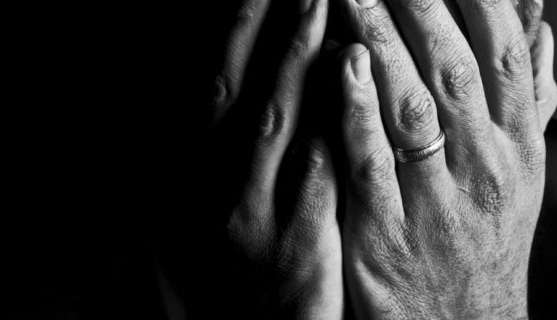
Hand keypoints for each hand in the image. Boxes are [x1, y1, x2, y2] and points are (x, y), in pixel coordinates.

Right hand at [207, 0, 341, 317]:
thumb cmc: (254, 257)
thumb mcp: (237, 195)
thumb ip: (251, 136)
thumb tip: (276, 71)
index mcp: (204, 166)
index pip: (222, 80)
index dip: (241, 26)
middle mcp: (220, 183)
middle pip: (245, 89)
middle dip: (271, 26)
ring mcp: (254, 215)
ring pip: (275, 126)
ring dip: (298, 61)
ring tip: (327, 5)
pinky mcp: (295, 248)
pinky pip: (316, 183)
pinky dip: (331, 132)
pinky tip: (352, 93)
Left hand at [336, 0, 555, 317]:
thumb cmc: (487, 234)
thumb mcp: (522, 167)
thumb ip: (528, 94)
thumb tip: (538, 24)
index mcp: (518, 145)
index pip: (504, 55)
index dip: (477, 0)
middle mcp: (485, 168)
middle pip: (455, 69)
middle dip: (421, 7)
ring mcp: (437, 202)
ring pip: (413, 108)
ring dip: (383, 45)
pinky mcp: (387, 234)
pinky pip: (371, 164)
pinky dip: (356, 111)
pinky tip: (340, 66)